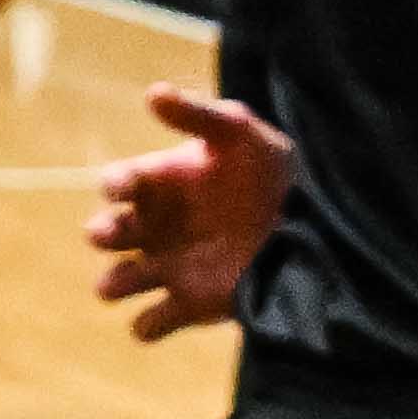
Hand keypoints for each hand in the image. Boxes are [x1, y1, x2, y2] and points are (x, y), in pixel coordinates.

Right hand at [88, 82, 289, 339]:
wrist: (315, 226)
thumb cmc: (270, 171)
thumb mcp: (239, 132)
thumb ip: (197, 113)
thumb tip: (152, 92)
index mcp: (158, 184)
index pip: (120, 183)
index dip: (116, 184)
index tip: (123, 187)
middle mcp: (154, 226)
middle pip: (108, 232)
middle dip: (102, 233)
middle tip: (110, 233)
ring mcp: (168, 266)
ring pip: (119, 280)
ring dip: (111, 284)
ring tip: (116, 285)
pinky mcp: (189, 304)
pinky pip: (152, 323)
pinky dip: (146, 325)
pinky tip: (154, 318)